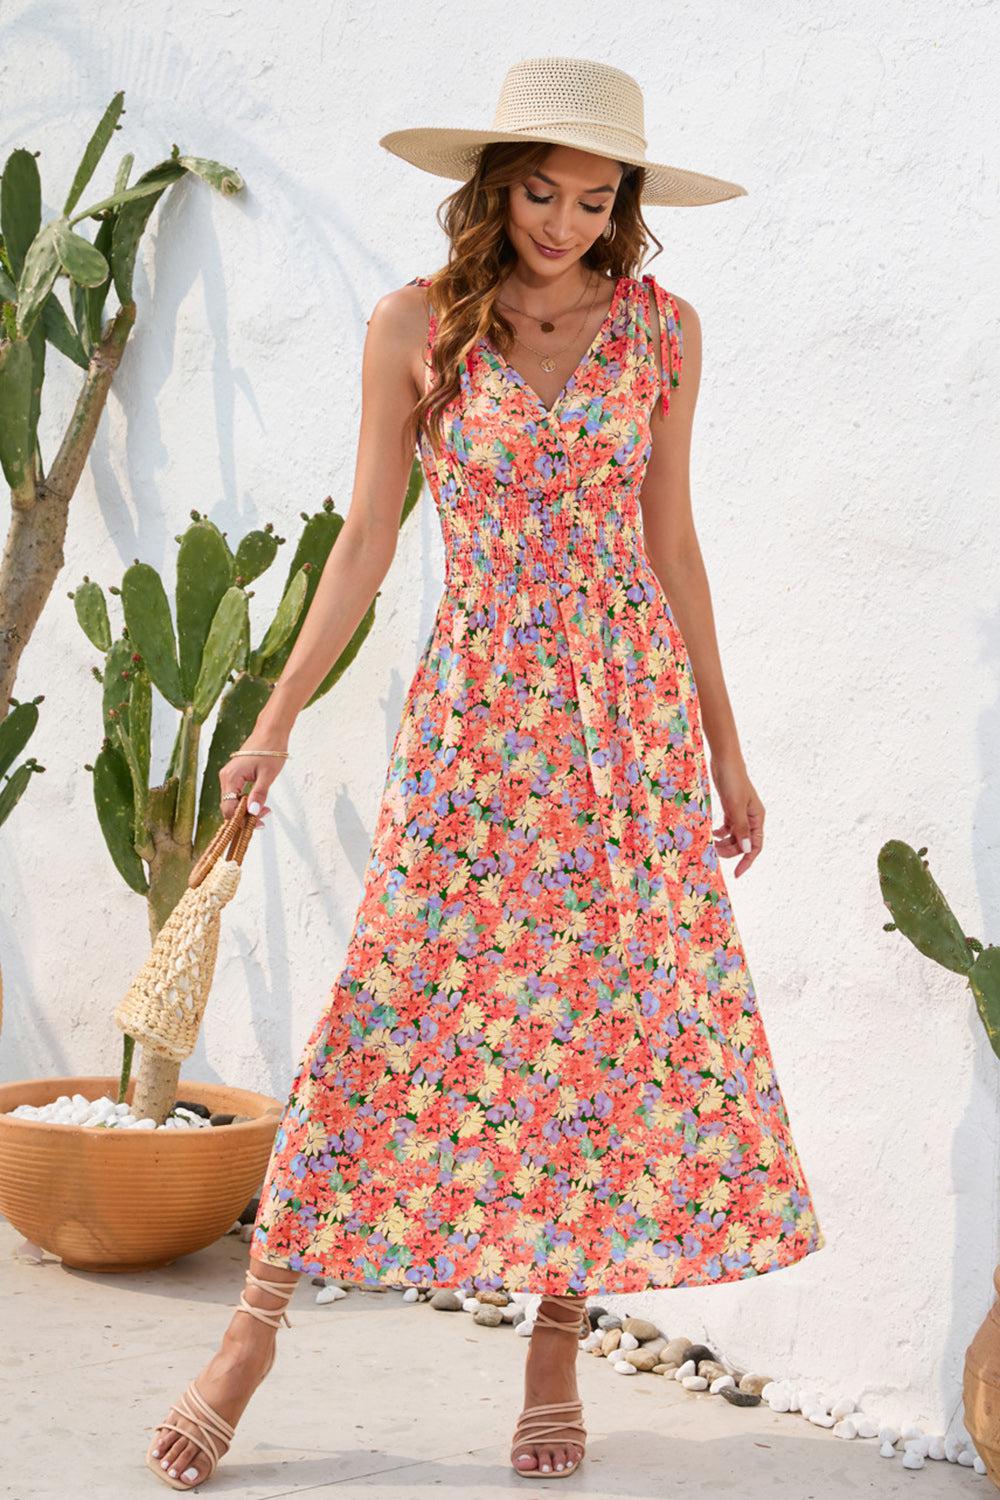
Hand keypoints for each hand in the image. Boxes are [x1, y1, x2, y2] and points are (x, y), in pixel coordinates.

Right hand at [219, 736, 288, 828]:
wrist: (271, 731)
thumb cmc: (270, 749)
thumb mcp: (268, 775)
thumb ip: (259, 794)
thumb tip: (252, 813)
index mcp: (231, 777)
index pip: (229, 808)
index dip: (242, 820)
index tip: (259, 823)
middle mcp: (225, 777)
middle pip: (228, 807)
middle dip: (245, 816)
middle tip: (264, 816)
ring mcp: (228, 776)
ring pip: (232, 802)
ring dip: (246, 809)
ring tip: (265, 809)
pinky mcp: (234, 775)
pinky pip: (235, 794)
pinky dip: (245, 801)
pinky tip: (257, 803)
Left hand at [707, 753, 763, 876]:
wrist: (724, 761)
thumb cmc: (732, 781)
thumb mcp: (735, 806)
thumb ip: (740, 828)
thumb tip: (746, 849)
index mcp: (757, 818)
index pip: (755, 846)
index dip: (747, 861)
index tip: (736, 874)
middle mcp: (751, 817)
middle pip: (743, 843)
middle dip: (730, 851)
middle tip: (714, 852)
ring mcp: (741, 813)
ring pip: (735, 836)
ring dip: (724, 842)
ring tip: (711, 843)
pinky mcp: (731, 808)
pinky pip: (728, 827)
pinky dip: (721, 832)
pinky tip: (713, 834)